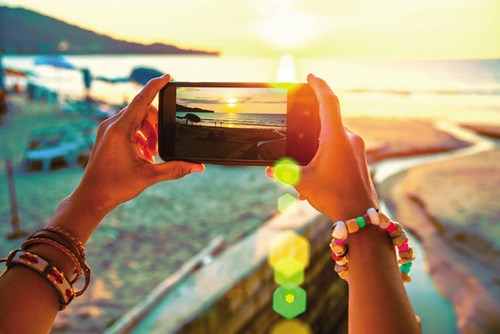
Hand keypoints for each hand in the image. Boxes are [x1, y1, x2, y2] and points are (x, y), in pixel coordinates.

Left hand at [69, 74, 203, 213]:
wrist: (91, 197)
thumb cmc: (115, 186)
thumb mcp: (149, 176)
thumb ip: (175, 169)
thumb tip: (198, 167)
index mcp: (120, 129)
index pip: (142, 99)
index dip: (155, 86)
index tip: (168, 76)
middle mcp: (112, 125)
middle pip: (142, 111)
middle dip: (156, 124)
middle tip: (161, 144)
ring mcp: (108, 130)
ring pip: (136, 119)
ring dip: (149, 132)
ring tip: (152, 153)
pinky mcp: (107, 136)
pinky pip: (128, 127)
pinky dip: (140, 136)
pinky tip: (144, 154)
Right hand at [267, 74, 377, 219]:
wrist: (360, 217)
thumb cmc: (333, 197)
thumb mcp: (303, 182)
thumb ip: (284, 172)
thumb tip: (270, 169)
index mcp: (336, 137)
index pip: (328, 101)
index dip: (319, 86)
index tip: (311, 76)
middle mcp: (350, 139)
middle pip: (329, 120)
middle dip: (311, 125)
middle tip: (298, 128)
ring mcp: (357, 149)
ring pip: (333, 137)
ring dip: (317, 145)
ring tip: (305, 166)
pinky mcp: (359, 159)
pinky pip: (340, 149)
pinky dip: (325, 156)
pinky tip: (315, 177)